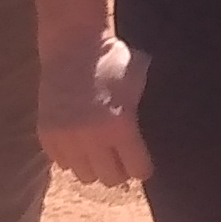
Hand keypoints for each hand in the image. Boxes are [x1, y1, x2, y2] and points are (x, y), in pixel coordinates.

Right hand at [36, 31, 151, 186]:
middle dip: (120, 170)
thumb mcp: (139, 82)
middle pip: (111, 178)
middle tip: (121, 158)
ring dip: (94, 166)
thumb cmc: (113, 60)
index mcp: (120, 126)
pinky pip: (62, 163)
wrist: (73, 42)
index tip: (143, 163)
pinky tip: (80, 142)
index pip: (137, 170)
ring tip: (99, 151)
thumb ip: (148, 113)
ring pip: (85, 175)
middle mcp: (92, 137)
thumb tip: (173, 133)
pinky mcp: (47, 134)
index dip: (143, 167)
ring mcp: (67, 137)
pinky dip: (72, 156)